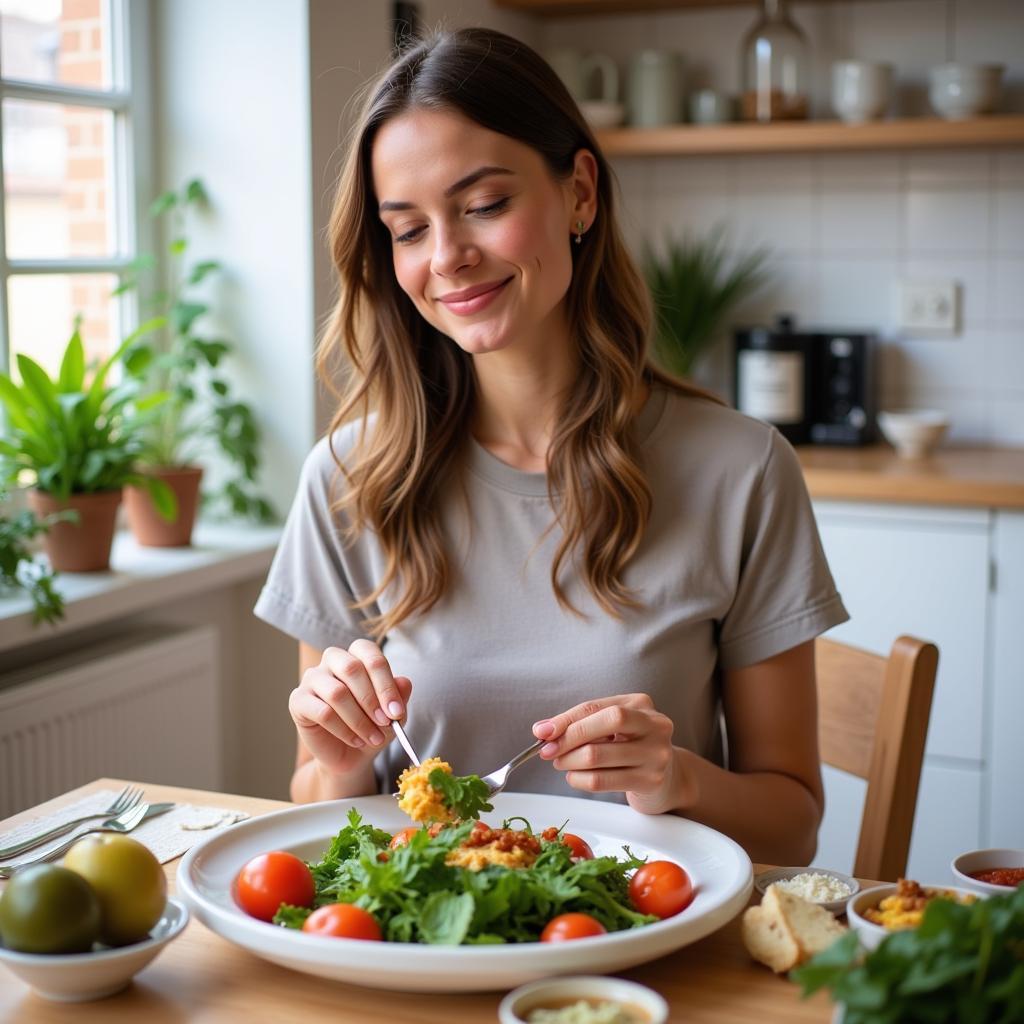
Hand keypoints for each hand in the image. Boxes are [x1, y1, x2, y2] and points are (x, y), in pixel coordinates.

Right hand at [289, 639, 411, 776]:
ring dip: (359, 719)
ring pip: (337, 693)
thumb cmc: (372, 726)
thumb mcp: (393, 714)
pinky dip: (344, 730)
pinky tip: (356, 740)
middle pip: (351, 668)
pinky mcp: (298, 700)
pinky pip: (323, 712)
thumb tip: (404, 682)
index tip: (397, 711)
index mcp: (356, 655)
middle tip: (386, 723)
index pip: (370, 655)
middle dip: (372, 699)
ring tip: (373, 737)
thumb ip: (399, 696)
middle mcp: (332, 660)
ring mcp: (312, 678)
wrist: (350, 755)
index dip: (385, 682)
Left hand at [532, 694, 682, 814]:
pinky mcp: (650, 780)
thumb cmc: (631, 748)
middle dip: (569, 738)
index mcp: (641, 704)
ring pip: (598, 755)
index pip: (596, 707)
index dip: (566, 719)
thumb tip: (543, 730)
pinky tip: (575, 777)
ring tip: (562, 764)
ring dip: (570, 761)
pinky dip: (579, 780)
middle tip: (548, 751)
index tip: (542, 732)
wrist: (668, 778)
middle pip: (606, 723)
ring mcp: (656, 753)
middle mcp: (655, 725)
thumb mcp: (611, 728)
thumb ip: (580, 724)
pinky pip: (602, 781)